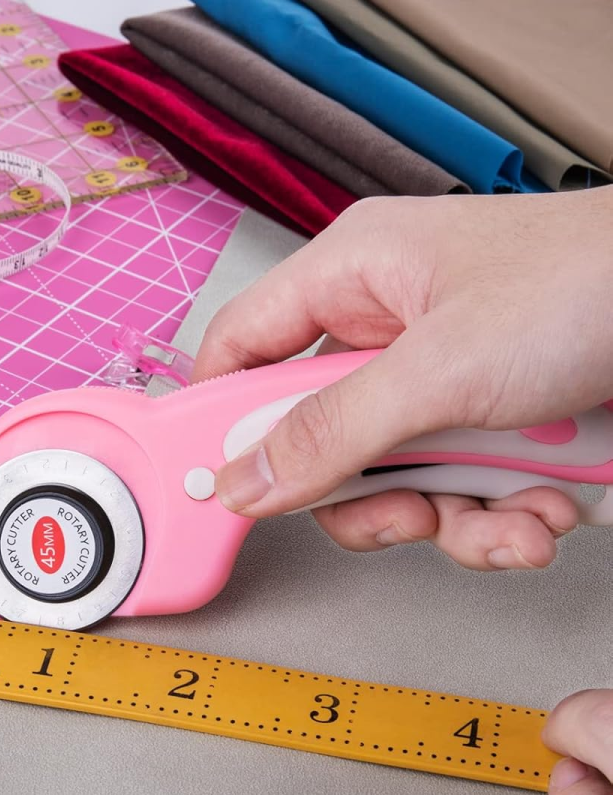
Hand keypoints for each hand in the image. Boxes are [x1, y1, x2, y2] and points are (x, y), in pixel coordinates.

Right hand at [194, 188, 612, 569]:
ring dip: (448, 517)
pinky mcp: (487, 418)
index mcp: (352, 276)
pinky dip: (497, 518)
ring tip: (505, 518)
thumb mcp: (442, 369)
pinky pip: (454, 489)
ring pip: (389, 478)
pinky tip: (542, 511)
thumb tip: (244, 477)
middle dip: (367, 493)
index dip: (221, 417)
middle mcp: (388, 329)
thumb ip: (330, 432)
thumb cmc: (595, 282)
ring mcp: (439, 379)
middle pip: (317, 436)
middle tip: (400, 513)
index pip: (242, 349)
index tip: (219, 485)